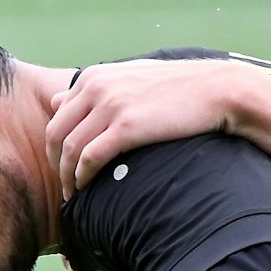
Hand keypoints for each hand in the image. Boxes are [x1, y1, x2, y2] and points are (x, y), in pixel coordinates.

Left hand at [46, 58, 246, 198]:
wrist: (215, 90)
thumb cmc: (178, 87)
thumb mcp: (131, 78)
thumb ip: (94, 89)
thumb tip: (57, 101)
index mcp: (94, 76)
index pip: (58, 114)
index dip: (55, 144)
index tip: (64, 164)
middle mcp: (96, 88)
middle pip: (56, 133)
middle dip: (55, 163)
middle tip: (64, 183)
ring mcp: (110, 107)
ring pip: (69, 148)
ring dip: (66, 176)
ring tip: (74, 194)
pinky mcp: (126, 127)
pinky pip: (89, 157)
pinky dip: (81, 177)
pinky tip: (86, 188)